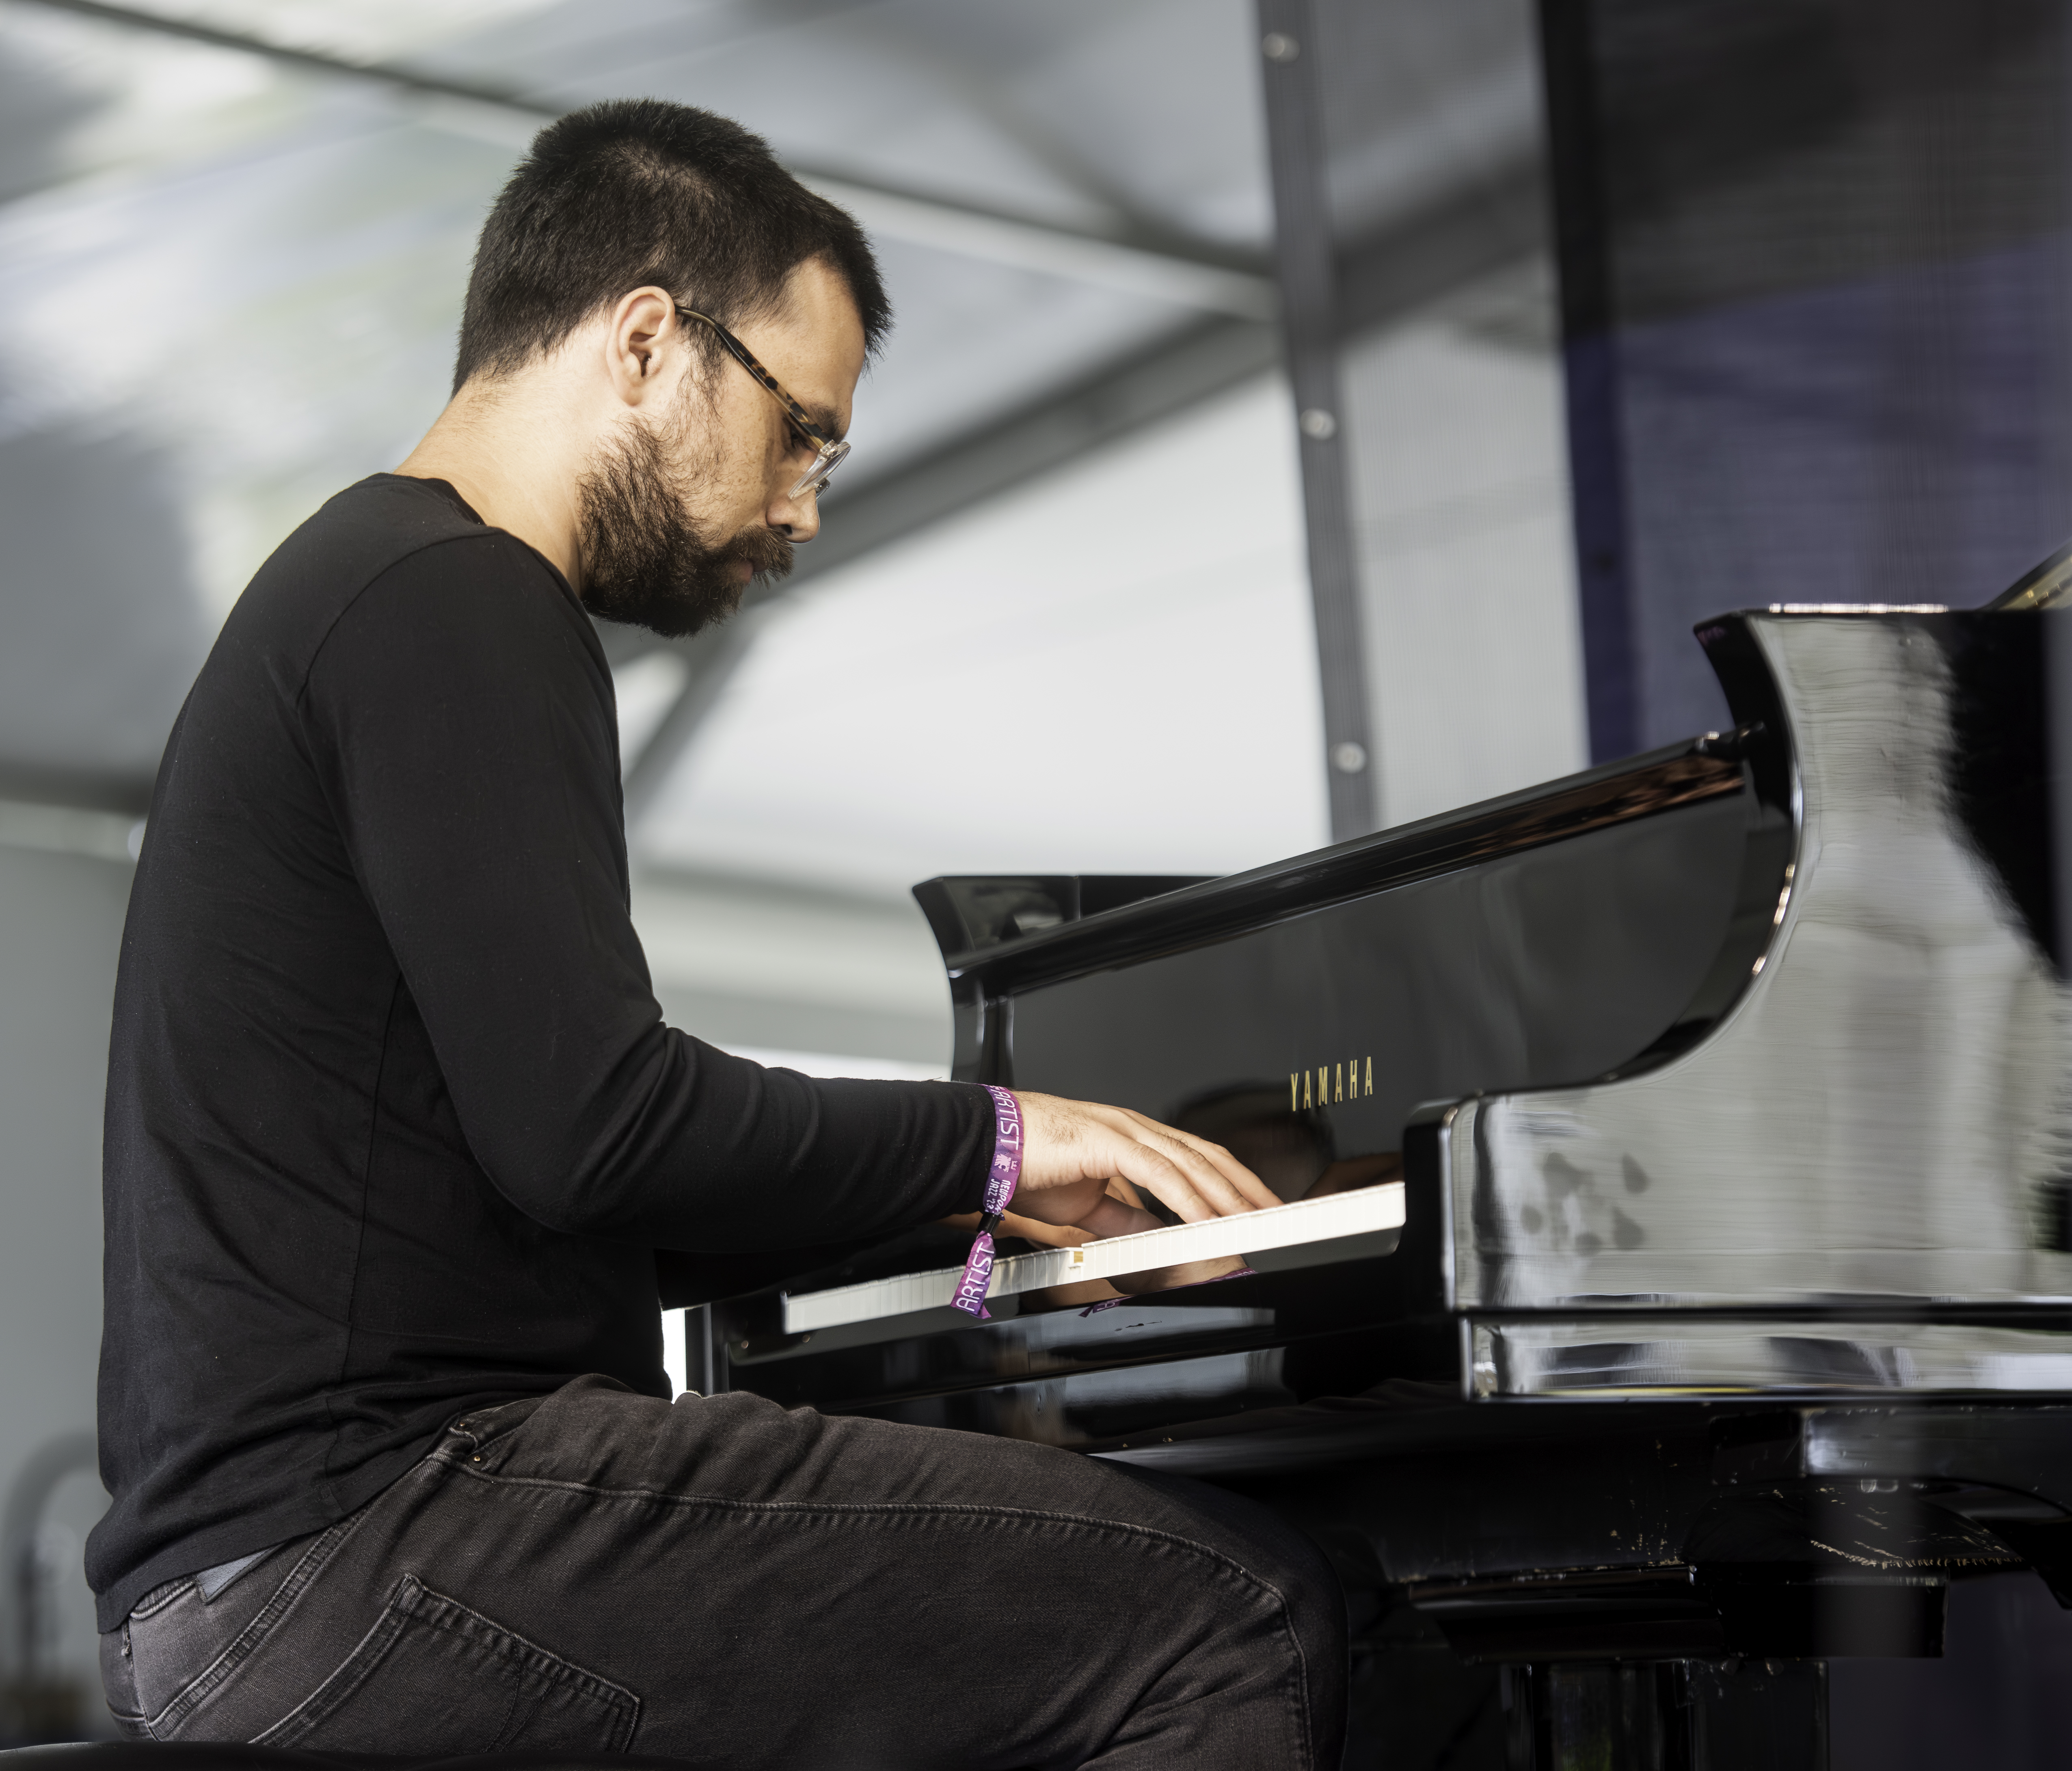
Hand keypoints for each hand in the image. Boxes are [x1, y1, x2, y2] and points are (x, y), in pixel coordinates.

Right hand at [1007, 1091, 1280, 1238]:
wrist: (985, 1147)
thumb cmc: (1027, 1167)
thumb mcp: (1088, 1203)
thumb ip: (1123, 1215)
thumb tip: (1151, 1234)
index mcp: (1136, 1138)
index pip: (1200, 1158)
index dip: (1235, 1182)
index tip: (1258, 1211)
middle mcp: (1138, 1128)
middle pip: (1209, 1156)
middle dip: (1247, 1188)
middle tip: (1278, 1218)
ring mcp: (1125, 1130)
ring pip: (1191, 1163)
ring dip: (1227, 1196)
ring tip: (1253, 1224)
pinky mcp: (1109, 1141)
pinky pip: (1158, 1172)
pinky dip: (1187, 1199)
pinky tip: (1207, 1220)